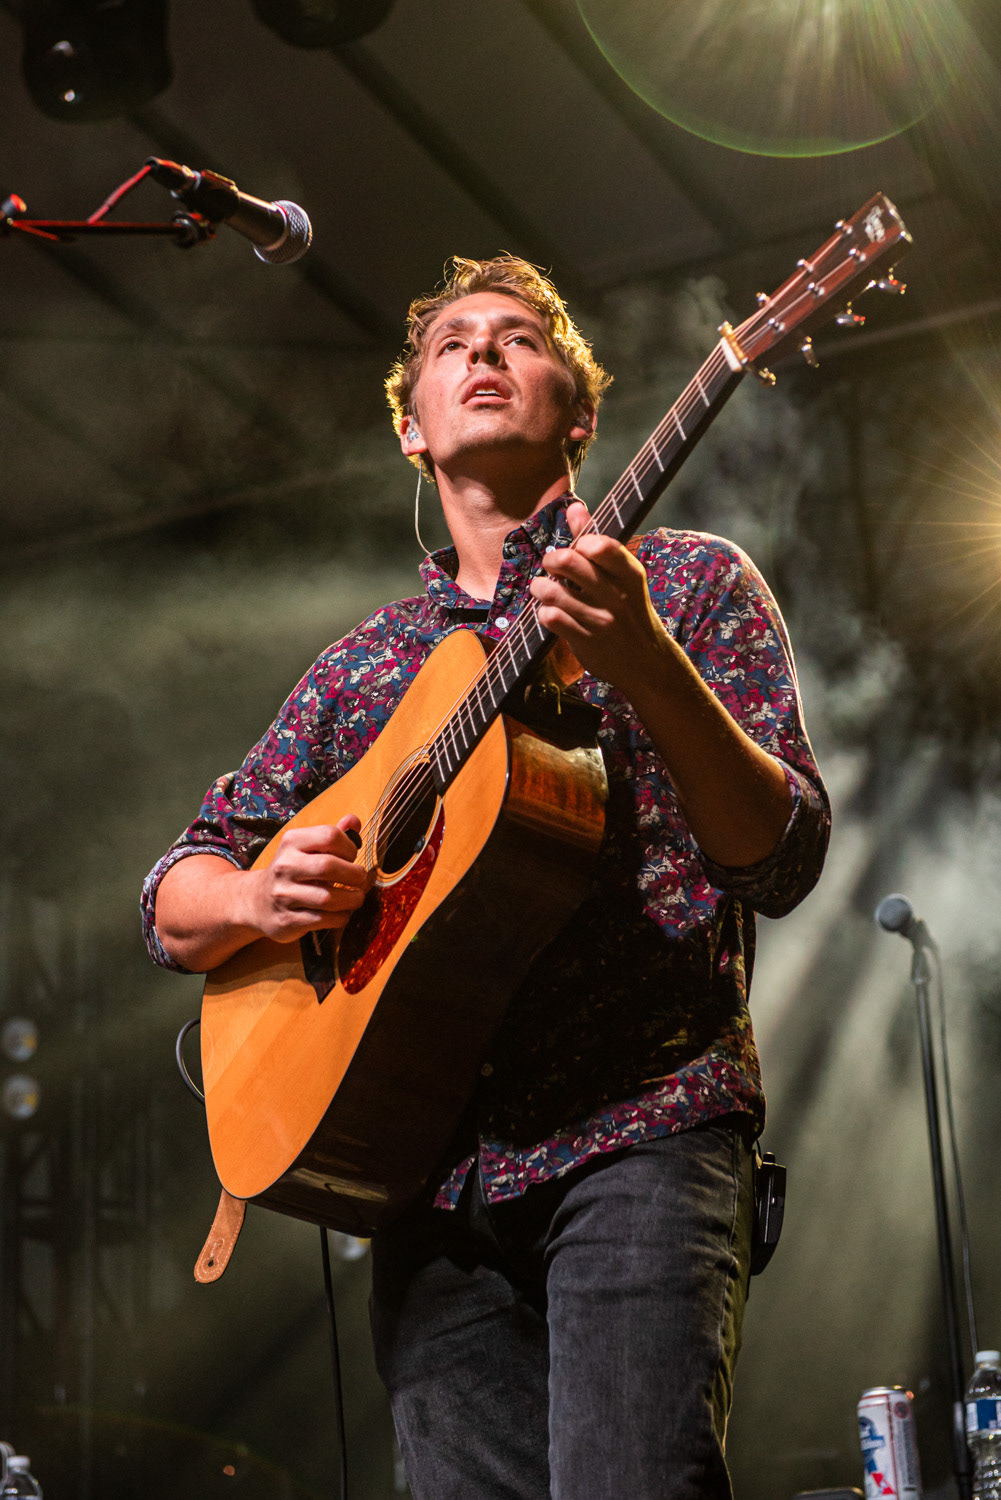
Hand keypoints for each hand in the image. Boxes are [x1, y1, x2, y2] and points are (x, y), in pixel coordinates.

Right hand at [239, 815, 368, 943]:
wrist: (257, 901)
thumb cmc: (293, 871)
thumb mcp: (307, 849)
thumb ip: (332, 835)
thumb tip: (354, 820)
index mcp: (291, 842)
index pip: (329, 836)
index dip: (349, 847)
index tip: (351, 857)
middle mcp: (284, 866)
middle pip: (328, 866)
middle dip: (354, 874)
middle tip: (360, 879)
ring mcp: (283, 894)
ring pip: (328, 898)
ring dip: (352, 899)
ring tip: (356, 898)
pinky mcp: (286, 920)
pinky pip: (323, 920)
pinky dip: (341, 917)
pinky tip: (342, 912)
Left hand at [530, 501, 668, 698]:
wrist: (647, 662)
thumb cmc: (630, 611)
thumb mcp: (624, 577)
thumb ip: (596, 541)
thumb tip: (574, 506)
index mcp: (631, 574)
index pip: (599, 544)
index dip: (579, 542)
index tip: (577, 551)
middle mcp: (617, 596)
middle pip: (568, 561)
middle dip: (551, 559)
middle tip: (552, 566)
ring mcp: (601, 620)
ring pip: (552, 590)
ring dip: (540, 587)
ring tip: (544, 589)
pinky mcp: (585, 641)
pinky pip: (550, 617)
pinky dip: (543, 612)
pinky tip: (550, 612)